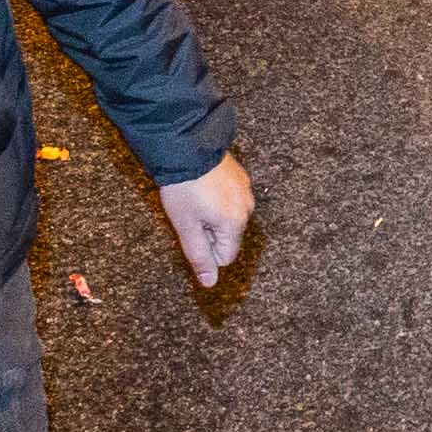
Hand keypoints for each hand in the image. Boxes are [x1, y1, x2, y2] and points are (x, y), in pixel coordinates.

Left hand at [156, 150, 258, 288]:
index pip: (225, 256)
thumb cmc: (184, 189)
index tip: (191, 228)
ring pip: (228, 217)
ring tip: (195, 197)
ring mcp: (246, 190)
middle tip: (190, 212)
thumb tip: (210, 283)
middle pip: (228, 236)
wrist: (186, 147)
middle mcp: (246, 208)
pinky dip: (217, 198)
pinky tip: (202, 186)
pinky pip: (230, 199)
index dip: (204, 246)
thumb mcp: (186, 227)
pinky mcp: (240, 177)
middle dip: (209, 230)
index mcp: (235, 223)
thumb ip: (200, 257)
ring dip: (212, 214)